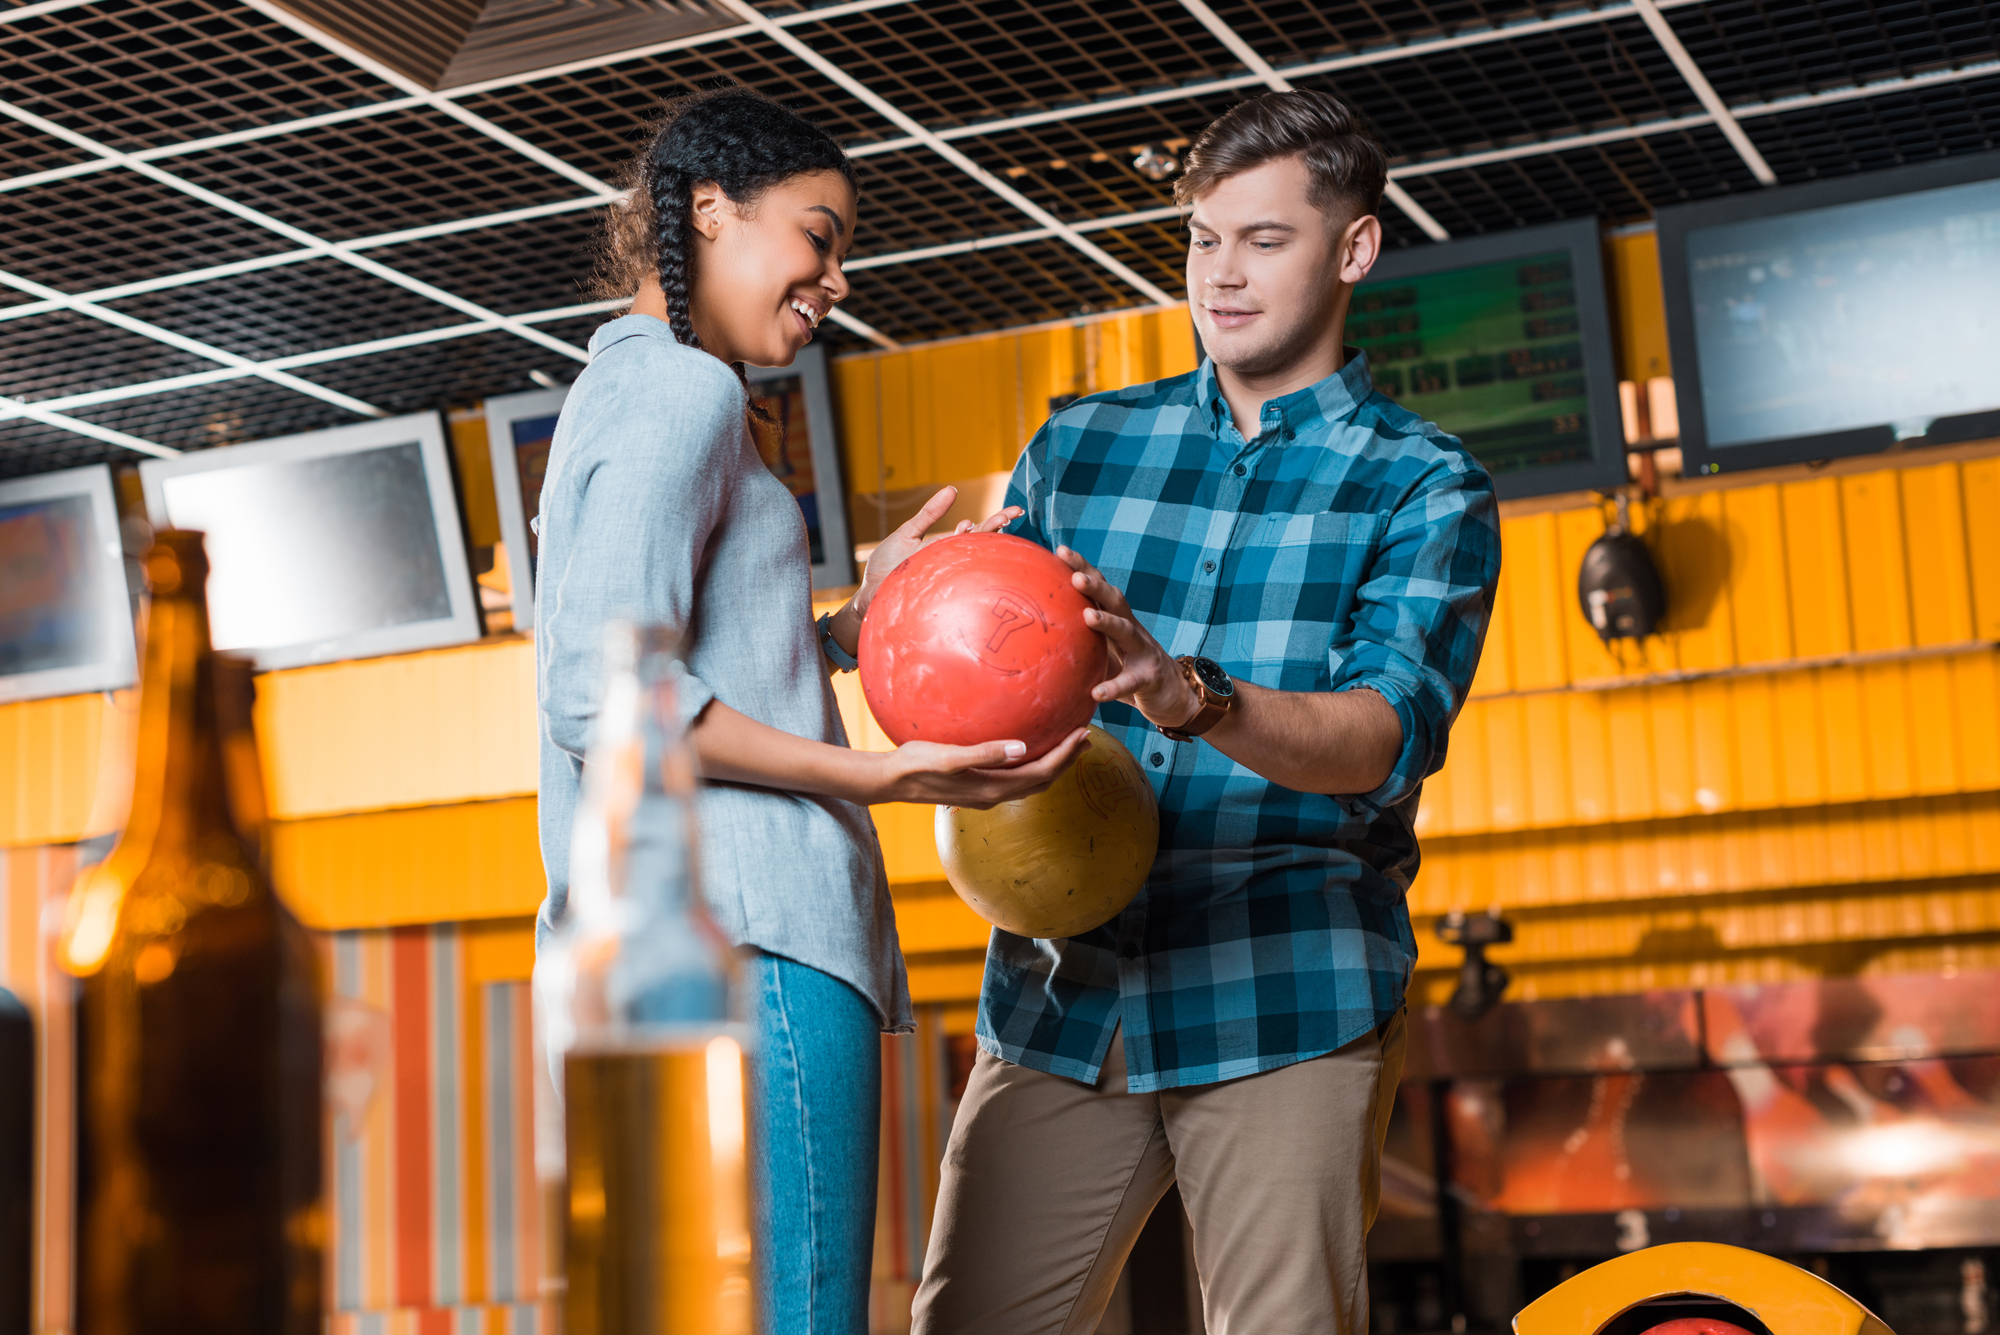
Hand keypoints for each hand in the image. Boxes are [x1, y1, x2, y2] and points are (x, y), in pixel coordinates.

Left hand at [854, 486, 1023, 616]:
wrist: (872, 592)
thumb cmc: (889, 566)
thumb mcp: (909, 533)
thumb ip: (929, 514)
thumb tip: (951, 489)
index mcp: (947, 547)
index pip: (976, 531)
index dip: (995, 521)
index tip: (1012, 511)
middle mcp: (950, 560)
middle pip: (980, 541)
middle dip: (996, 527)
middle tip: (1013, 513)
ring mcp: (945, 572)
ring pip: (971, 554)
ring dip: (985, 538)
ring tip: (1000, 522)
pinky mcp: (934, 583)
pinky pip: (953, 569)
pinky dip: (961, 552)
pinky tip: (966, 533)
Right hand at [871, 727, 1090, 808]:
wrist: (891, 781)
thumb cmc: (916, 764)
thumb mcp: (950, 756)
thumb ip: (986, 753)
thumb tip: (1022, 748)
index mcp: (993, 788)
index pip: (1041, 773)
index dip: (1065, 755)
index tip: (1081, 733)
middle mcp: (995, 795)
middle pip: (1043, 780)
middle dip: (1067, 760)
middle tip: (1085, 737)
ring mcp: (986, 794)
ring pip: (1031, 782)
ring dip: (1053, 764)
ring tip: (1068, 745)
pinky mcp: (978, 787)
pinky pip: (1016, 779)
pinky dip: (1033, 764)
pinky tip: (1029, 750)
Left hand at [1058, 546, 1200, 730]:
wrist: (1172, 695)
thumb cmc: (1129, 669)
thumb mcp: (1103, 652)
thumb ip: (1079, 643)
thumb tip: (1034, 642)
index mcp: (1117, 619)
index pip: (1099, 587)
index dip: (1082, 567)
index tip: (1060, 550)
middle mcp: (1132, 628)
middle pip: (1114, 600)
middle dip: (1095, 586)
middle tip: (1075, 577)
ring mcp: (1143, 651)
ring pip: (1126, 631)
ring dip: (1107, 622)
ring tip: (1088, 617)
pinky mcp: (1149, 678)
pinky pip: (1130, 681)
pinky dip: (1114, 686)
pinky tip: (1097, 693)